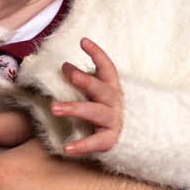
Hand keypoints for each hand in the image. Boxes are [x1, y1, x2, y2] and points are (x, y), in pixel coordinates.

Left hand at [51, 37, 124, 156]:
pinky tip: (66, 148)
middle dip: (85, 79)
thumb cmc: (108, 111)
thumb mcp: (98, 93)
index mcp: (112, 88)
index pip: (107, 67)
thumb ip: (83, 79)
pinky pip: (95, 142)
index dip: (97, 54)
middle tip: (67, 71)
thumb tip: (64, 65)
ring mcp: (113, 121)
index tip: (83, 41)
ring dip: (74, 108)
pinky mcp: (109, 139)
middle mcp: (114, 102)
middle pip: (101, 88)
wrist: (135, 140)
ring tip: (53, 108)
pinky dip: (81, 145)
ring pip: (95, 112)